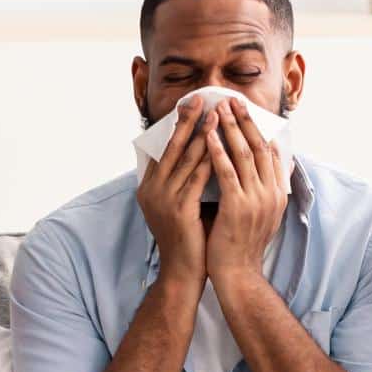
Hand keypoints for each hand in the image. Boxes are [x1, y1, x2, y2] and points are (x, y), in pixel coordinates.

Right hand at [135, 99, 211, 283]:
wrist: (184, 273)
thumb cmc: (189, 239)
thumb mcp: (182, 203)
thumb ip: (187, 180)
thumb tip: (204, 153)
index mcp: (149, 188)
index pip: (164, 148)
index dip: (178, 125)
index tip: (191, 104)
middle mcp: (152, 191)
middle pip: (171, 147)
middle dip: (187, 121)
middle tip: (200, 98)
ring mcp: (163, 200)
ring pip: (185, 159)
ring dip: (202, 134)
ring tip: (216, 114)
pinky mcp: (179, 210)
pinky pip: (197, 178)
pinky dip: (210, 159)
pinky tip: (222, 145)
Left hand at [202, 99, 287, 280]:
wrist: (237, 274)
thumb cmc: (241, 245)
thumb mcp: (260, 214)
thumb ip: (261, 190)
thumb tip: (262, 168)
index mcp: (277, 194)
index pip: (272, 153)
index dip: (258, 129)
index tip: (247, 111)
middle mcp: (271, 194)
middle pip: (260, 147)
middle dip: (245, 121)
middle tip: (232, 99)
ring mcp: (257, 200)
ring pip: (244, 154)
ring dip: (231, 128)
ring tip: (219, 108)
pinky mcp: (238, 206)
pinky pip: (227, 172)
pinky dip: (217, 151)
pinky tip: (207, 135)